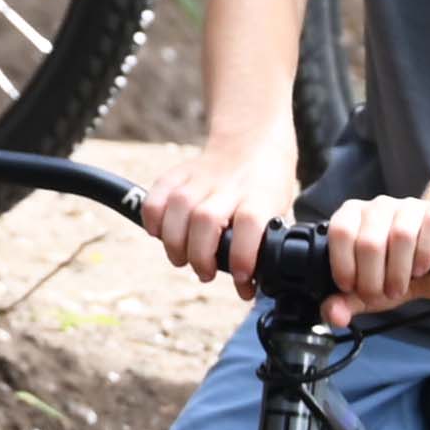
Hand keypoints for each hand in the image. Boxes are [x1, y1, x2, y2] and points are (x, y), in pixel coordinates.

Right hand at [134, 133, 289, 291]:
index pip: (250, 224)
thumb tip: (248, 290)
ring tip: (181, 258)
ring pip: (178, 207)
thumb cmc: (266, 187)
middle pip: (206, 220)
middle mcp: (229, 186)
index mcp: (260, 196)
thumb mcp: (278, 212)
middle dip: (200, 256)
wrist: (252, 139)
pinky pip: (157, 194)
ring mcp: (201, 178)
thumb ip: (264, 246)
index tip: (243, 277)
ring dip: (174, 242)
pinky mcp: (179, 173)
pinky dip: (152, 218)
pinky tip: (159, 234)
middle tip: (206, 273)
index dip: (243, 255)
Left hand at [320, 192, 429, 313]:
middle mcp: (378, 207)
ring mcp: (409, 206)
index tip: (351, 287)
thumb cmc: (396, 272)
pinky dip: (425, 254)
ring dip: (399, 272)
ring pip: (400, 235)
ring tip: (399, 288)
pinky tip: (422, 269)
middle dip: (373, 279)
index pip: (340, 232)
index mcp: (352, 217)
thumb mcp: (368, 292)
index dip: (343, 265)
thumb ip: (346, 303)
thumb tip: (334, 316)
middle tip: (381, 294)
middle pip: (369, 241)